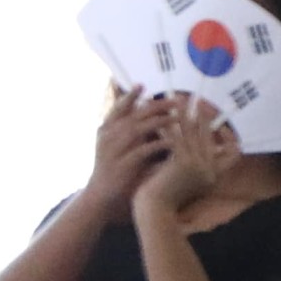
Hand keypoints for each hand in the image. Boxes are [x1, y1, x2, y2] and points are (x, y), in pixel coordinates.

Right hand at [83, 88, 171, 213]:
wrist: (101, 194)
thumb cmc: (114, 168)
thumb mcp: (117, 144)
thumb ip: (129, 129)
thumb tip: (148, 112)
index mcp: (105, 129)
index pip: (118, 107)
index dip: (130, 96)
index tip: (143, 85)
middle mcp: (108, 136)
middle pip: (134, 114)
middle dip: (157, 106)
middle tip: (176, 101)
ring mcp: (114, 150)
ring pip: (139, 128)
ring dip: (161, 121)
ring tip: (179, 117)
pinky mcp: (123, 164)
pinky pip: (144, 150)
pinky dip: (160, 144)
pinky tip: (174, 142)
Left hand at [131, 95, 234, 222]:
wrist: (154, 211)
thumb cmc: (163, 197)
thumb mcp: (181, 179)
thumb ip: (187, 164)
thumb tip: (184, 144)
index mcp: (212, 175)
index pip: (233, 154)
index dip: (230, 139)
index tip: (221, 127)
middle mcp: (210, 170)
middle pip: (212, 138)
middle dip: (207, 118)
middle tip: (202, 101)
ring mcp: (198, 166)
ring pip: (196, 134)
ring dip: (191, 115)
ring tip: (185, 100)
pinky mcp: (183, 162)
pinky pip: (180, 137)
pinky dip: (174, 125)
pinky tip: (167, 114)